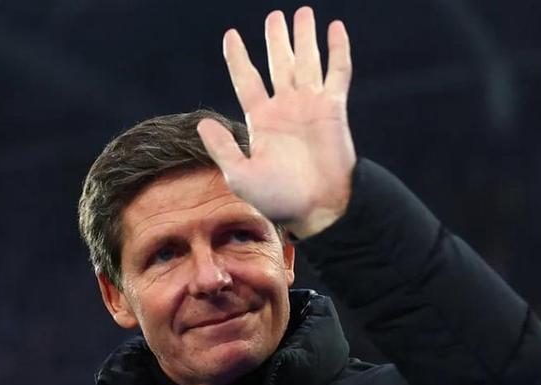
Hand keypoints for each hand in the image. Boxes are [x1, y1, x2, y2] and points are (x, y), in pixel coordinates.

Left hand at [197, 6, 355, 238]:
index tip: (231, 35)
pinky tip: (335, 28)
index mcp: (262, 121)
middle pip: (279, 63)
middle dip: (277, 40)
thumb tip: (202, 122)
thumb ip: (222, 148)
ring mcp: (311, 106)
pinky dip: (337, 50)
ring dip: (305, 37)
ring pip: (307, 61)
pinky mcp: (333, 109)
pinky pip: (337, 72)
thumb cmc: (279, 199)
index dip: (238, 58)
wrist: (318, 209)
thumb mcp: (241, 176)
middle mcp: (286, 108)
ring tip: (302, 13)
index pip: (247, 80)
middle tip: (276, 16)